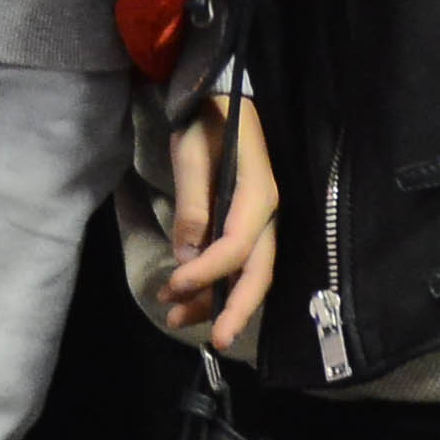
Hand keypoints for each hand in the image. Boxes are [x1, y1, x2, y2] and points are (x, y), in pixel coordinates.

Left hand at [157, 93, 278, 353]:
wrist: (219, 98)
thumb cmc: (206, 121)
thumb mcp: (192, 153)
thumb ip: (193, 204)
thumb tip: (188, 256)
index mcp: (258, 193)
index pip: (238, 245)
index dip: (207, 272)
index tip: (173, 285)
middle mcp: (266, 213)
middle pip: (258, 271)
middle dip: (237, 309)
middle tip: (218, 342)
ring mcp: (259, 221)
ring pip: (247, 274)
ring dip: (216, 301)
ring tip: (178, 322)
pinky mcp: (246, 225)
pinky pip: (237, 264)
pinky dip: (214, 286)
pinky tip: (188, 303)